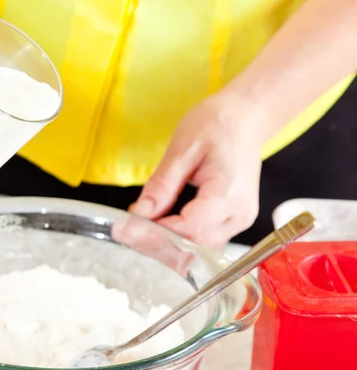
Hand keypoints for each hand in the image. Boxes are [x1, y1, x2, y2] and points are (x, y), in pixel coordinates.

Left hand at [130, 95, 263, 248]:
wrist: (246, 119)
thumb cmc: (216, 126)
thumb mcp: (182, 149)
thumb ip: (161, 185)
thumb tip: (140, 213)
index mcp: (228, 193)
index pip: (188, 228)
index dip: (155, 232)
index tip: (125, 228)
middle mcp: (238, 214)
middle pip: (193, 246)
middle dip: (155, 243)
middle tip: (122, 232)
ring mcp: (238, 221)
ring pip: (197, 250)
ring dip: (164, 247)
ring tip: (133, 232)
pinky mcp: (232, 222)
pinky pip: (202, 242)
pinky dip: (177, 240)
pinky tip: (154, 230)